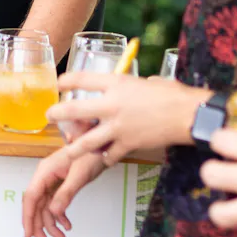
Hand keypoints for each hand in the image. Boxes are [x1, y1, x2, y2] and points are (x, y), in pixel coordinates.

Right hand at [21, 146, 106, 236]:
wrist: (103, 145)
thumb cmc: (91, 155)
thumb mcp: (79, 175)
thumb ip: (66, 194)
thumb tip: (53, 212)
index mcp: (45, 172)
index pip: (31, 197)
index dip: (28, 217)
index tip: (29, 235)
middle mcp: (45, 176)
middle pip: (37, 205)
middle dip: (40, 226)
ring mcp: (52, 180)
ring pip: (46, 206)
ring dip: (51, 224)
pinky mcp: (60, 183)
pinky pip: (55, 203)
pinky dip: (60, 216)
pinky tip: (66, 226)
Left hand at [46, 73, 205, 164]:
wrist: (188, 114)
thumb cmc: (172, 94)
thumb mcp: (146, 81)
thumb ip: (131, 86)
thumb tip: (127, 89)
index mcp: (117, 84)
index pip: (82, 78)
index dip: (66, 80)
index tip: (59, 82)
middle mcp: (112, 105)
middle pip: (74, 110)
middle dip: (57, 114)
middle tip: (49, 116)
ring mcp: (118, 127)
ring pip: (87, 141)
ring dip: (74, 147)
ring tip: (67, 150)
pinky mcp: (128, 144)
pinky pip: (109, 154)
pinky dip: (105, 157)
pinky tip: (105, 158)